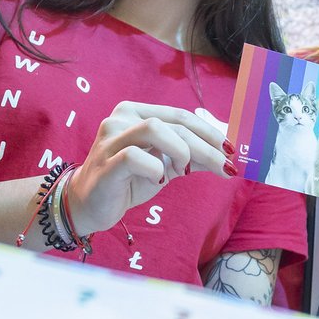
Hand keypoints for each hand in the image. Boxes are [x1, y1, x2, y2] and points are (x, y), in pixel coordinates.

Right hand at [67, 102, 230, 234]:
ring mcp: (110, 140)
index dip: (209, 132)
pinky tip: (158, 180)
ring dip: (181, 152)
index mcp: (135, 113)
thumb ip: (190, 157)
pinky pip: (135, 157)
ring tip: (183, 171)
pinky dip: (155, 169)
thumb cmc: (127, 182)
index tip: (230, 150)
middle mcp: (120, 119)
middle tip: (225, 167)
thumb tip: (225, 155)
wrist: (88, 206)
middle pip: (174, 124)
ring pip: (155, 130)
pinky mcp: (105, 163)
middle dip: (206, 146)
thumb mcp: (165, 167)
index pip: (180, 115)